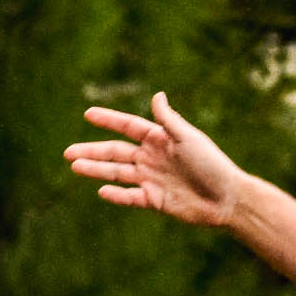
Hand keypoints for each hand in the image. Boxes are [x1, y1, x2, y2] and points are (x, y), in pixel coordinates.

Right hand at [65, 92, 244, 228]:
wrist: (227, 198)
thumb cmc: (212, 164)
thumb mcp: (189, 139)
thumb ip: (169, 120)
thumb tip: (157, 95)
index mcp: (161, 140)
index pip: (129, 127)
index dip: (109, 120)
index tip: (88, 113)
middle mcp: (153, 158)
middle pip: (116, 152)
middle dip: (92, 151)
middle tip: (67, 152)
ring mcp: (152, 179)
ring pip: (117, 173)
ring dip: (96, 170)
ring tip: (75, 166)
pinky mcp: (154, 200)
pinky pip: (129, 197)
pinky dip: (115, 194)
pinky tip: (101, 190)